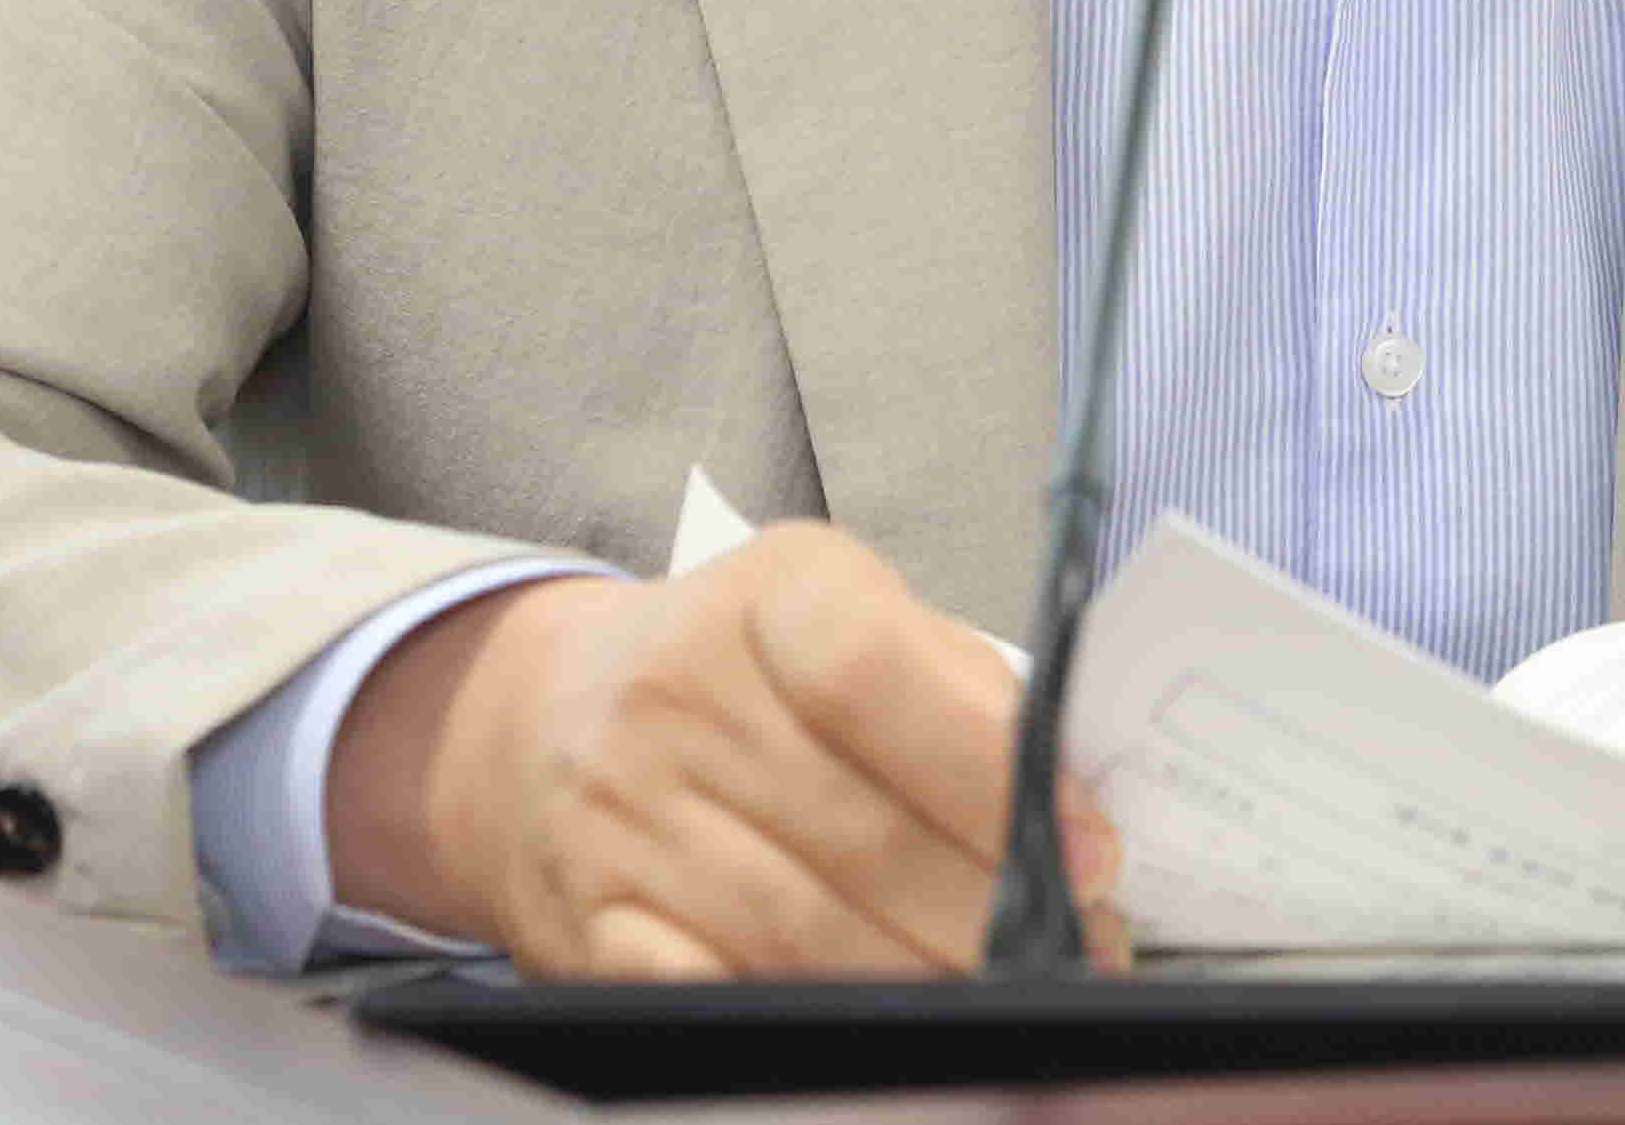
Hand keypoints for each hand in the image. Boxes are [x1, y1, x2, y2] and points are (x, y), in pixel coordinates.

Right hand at [324, 527, 1122, 977]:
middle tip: (1079, 956)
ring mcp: (618, 812)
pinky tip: (883, 1031)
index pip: (878, 677)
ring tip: (1009, 1002)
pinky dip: (809, 1022)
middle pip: (861, 833)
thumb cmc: (748, 676)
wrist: (537, 720)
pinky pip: (710, 992)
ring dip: (926, 984)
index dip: (995, 773)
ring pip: (801, 932)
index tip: (1088, 850)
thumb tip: (1071, 821)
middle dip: (993, 915)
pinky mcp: (584, 921)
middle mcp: (676, 692)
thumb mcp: (849, 622)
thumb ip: (961, 693)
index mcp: (771, 592)